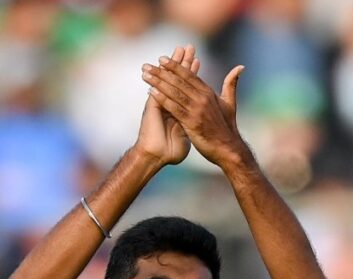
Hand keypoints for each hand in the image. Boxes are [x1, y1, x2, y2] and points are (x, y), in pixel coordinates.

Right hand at [134, 45, 200, 165]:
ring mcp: (161, 103)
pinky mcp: (153, 106)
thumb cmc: (170, 151)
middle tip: (188, 46)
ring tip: (179, 49)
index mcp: (179, 108)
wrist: (156, 157)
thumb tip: (198, 124)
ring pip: (168, 79)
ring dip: (173, 64)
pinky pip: (159, 87)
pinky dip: (163, 76)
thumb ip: (192, 126)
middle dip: (182, 62)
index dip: (191, 73)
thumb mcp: (187, 137)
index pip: (187, 86)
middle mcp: (170, 102)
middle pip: (178, 78)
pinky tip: (164, 65)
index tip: (197, 59)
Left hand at [142, 54, 247, 168]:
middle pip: (178, 81)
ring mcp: (197, 110)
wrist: (228, 148)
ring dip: (158, 82)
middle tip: (146, 65)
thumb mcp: (230, 103)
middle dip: (161, 72)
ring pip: (174, 92)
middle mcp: (202, 98)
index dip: (174, 66)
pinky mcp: (192, 122)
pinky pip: (174, 108)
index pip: (188, 75)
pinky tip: (152, 93)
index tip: (161, 59)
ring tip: (144, 75)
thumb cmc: (227, 127)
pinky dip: (163, 99)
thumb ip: (231, 84)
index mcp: (208, 92)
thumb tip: (240, 67)